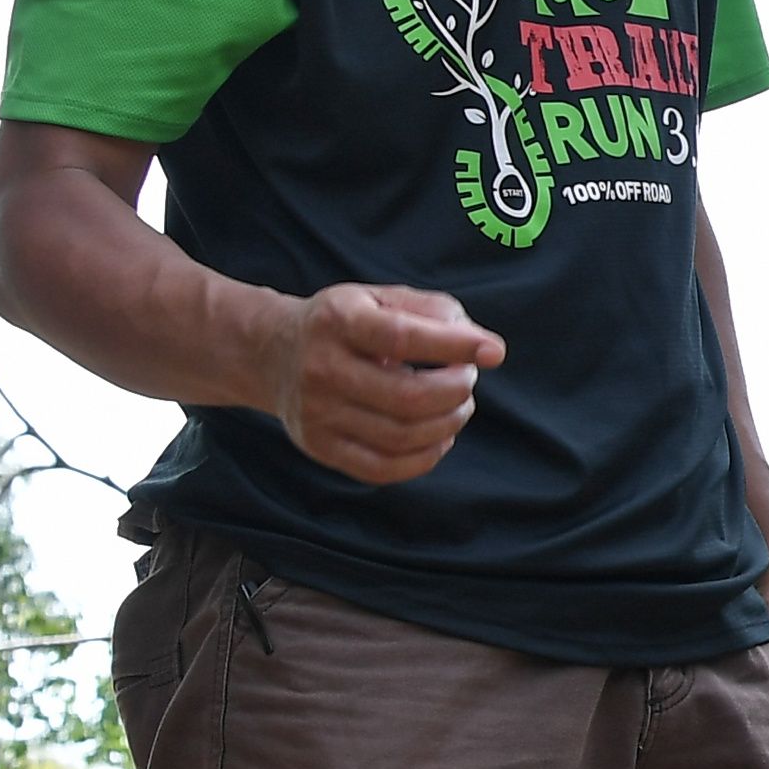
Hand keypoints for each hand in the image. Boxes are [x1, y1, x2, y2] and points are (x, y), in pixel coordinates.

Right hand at [270, 283, 500, 484]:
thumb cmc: (346, 324)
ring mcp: (316, 413)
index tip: (494, 352)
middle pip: (408, 398)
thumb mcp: (381, 298)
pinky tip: (439, 436)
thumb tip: (481, 344)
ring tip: (458, 404)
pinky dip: (426, 457)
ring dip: (449, 423)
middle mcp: (321, 368)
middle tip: (467, 379)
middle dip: (456, 391)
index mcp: (338, 320)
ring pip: (403, 436)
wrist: (274, 353)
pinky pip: (385, 469)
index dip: (455, 346)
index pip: (402, 338)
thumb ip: (434, 312)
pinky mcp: (319, 447)